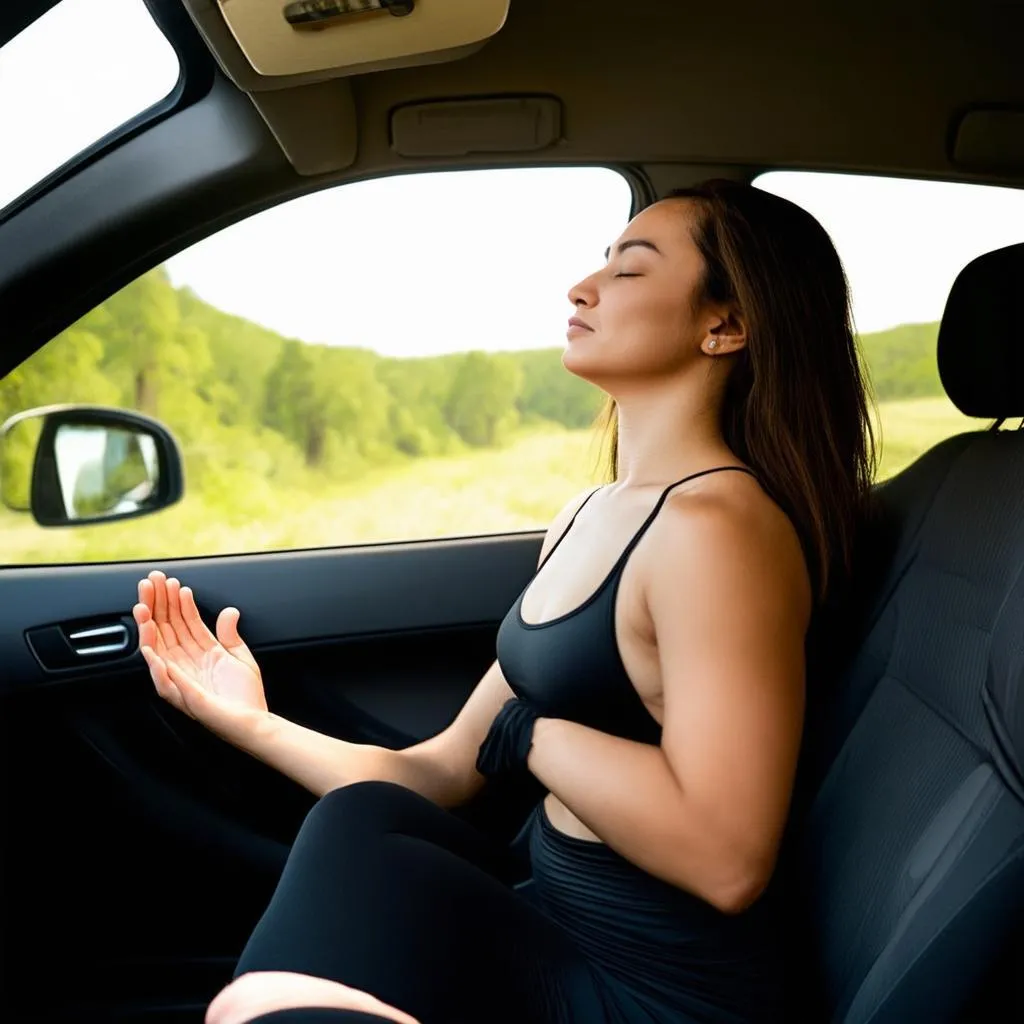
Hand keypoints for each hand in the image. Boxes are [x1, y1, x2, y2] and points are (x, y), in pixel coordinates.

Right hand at [133, 570, 268, 747]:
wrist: (254, 722)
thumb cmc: (246, 696)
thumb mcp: (239, 657)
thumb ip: (229, 634)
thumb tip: (228, 610)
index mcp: (200, 653)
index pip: (183, 621)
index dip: (176, 601)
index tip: (171, 581)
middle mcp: (187, 664)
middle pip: (167, 630)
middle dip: (157, 605)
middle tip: (150, 582)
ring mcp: (183, 680)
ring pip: (159, 650)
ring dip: (149, 629)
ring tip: (144, 607)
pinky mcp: (185, 697)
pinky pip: (164, 682)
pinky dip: (156, 666)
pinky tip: (150, 649)